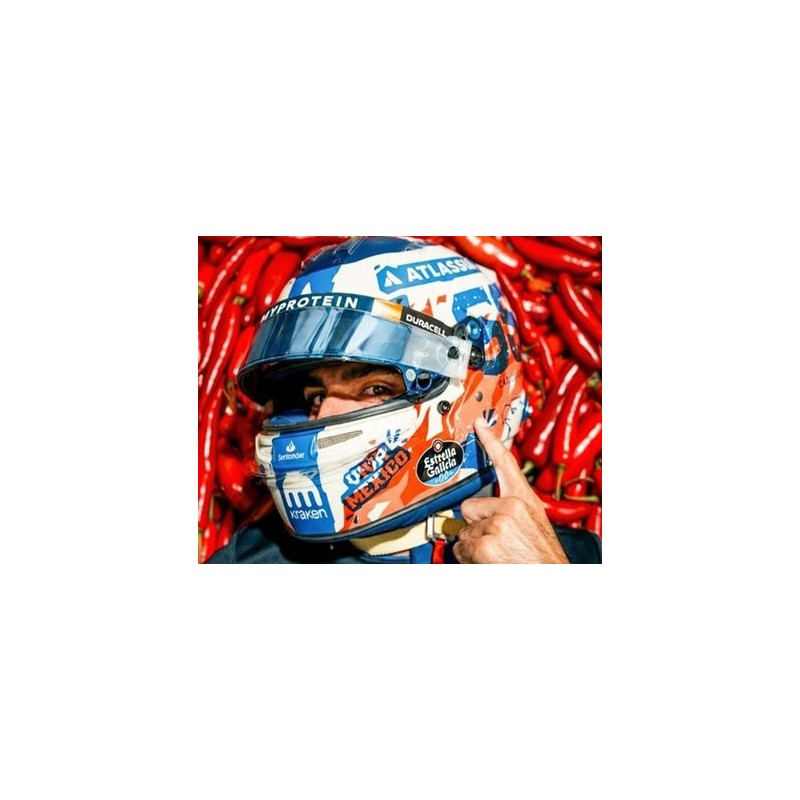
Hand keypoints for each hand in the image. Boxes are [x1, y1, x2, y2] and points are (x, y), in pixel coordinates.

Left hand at [454, 417, 569, 563]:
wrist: (550, 578)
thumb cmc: (540, 559)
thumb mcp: (532, 527)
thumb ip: (510, 512)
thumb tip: (480, 511)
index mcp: (524, 501)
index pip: (505, 463)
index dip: (490, 441)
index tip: (478, 424)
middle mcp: (512, 507)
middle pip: (469, 507)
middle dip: (475, 525)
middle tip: (495, 542)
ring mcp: (497, 524)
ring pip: (463, 531)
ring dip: (473, 546)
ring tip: (496, 556)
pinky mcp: (485, 542)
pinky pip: (460, 547)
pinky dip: (469, 558)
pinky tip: (489, 563)